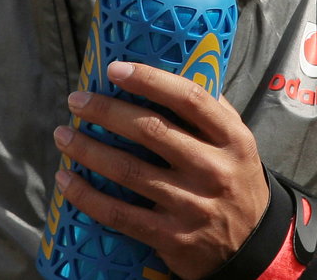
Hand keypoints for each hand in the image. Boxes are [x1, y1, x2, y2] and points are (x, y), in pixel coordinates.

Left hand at [53, 61, 269, 279]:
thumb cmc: (235, 181)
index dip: (149, 80)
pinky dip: (87, 196)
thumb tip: (172, 71)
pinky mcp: (171, 237)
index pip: (189, 98)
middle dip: (106, 111)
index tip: (115, 69)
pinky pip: (119, 213)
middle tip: (77, 101)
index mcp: (231, 139)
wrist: (253, 247)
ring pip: (128, 171)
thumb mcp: (238, 144)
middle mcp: (213, 170)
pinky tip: (67, 179)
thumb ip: (211, 111)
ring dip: (88, 150)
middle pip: (151, 131)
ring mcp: (191, 205)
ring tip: (63, 135)